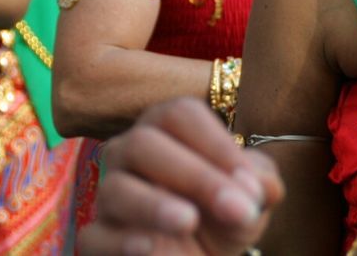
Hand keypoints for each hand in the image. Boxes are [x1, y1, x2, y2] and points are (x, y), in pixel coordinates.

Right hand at [79, 98, 283, 255]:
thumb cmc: (227, 213)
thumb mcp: (254, 197)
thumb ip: (261, 184)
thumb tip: (256, 186)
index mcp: (169, 127)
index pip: (180, 115)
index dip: (216, 143)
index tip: (249, 181)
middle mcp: (131, 151)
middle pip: (144, 144)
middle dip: (195, 175)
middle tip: (237, 208)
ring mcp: (109, 194)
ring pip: (115, 188)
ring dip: (154, 205)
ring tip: (190, 221)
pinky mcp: (97, 237)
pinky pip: (95, 236)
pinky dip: (121, 242)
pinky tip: (149, 247)